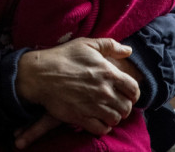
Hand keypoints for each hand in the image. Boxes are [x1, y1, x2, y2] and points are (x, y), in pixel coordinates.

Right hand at [14, 37, 139, 143]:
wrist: (40, 74)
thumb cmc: (63, 57)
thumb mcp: (86, 44)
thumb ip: (110, 45)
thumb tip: (128, 50)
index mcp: (107, 72)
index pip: (133, 89)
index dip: (134, 93)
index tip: (128, 94)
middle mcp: (103, 91)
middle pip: (126, 107)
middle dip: (124, 106)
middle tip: (116, 104)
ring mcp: (93, 106)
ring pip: (115, 119)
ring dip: (114, 117)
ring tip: (107, 112)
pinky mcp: (81, 117)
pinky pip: (101, 129)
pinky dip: (103, 127)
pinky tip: (98, 120)